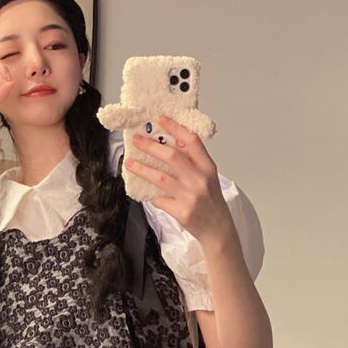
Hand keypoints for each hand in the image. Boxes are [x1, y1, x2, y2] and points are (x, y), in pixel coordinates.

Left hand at [126, 114, 235, 249]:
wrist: (217, 229)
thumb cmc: (211, 201)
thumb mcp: (208, 177)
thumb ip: (193, 161)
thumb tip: (171, 143)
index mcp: (208, 168)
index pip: (191, 141)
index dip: (174, 127)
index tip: (160, 119)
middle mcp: (200, 180)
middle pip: (171, 156)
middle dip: (150, 146)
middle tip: (137, 140)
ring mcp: (190, 197)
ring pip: (160, 178)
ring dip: (142, 169)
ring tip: (130, 163)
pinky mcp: (181, 212)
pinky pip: (159, 200)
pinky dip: (151, 195)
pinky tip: (145, 191)